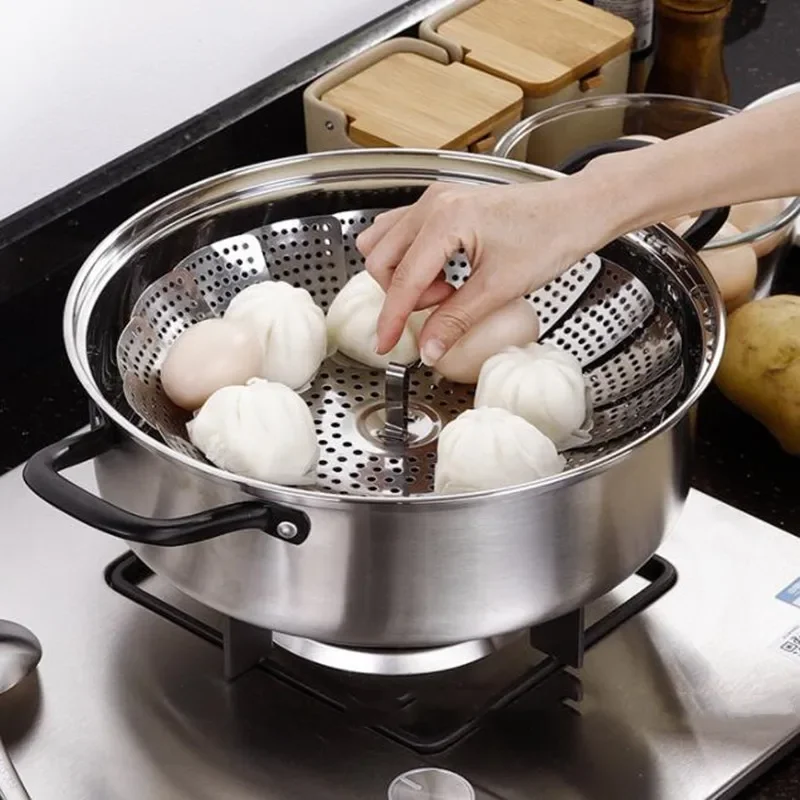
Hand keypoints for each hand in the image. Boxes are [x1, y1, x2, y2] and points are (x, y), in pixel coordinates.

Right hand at [356, 176, 618, 365]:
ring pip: (387, 242)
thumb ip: (456, 320)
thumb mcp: (500, 288)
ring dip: (402, 274)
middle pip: (383, 258)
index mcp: (444, 220)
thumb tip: (428, 349)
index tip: (385, 344)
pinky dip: (410, 258)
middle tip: (439, 308)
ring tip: (442, 289)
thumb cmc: (550, 236)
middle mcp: (433, 203)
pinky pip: (404, 231)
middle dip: (401, 294)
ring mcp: (437, 199)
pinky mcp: (445, 203)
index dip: (391, 318)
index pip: (402, 280)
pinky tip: (441, 272)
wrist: (578, 210)